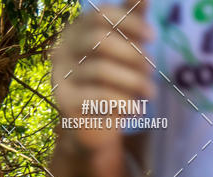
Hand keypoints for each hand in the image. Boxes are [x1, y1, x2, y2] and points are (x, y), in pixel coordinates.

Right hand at [51, 1, 154, 148]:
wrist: (94, 126)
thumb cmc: (112, 83)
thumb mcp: (124, 51)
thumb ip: (131, 23)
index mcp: (76, 30)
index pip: (101, 15)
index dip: (129, 21)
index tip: (153, 36)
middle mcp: (62, 49)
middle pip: (100, 40)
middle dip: (131, 54)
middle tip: (152, 69)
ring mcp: (59, 75)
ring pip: (101, 70)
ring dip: (132, 81)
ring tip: (150, 92)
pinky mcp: (64, 101)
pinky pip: (97, 96)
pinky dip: (122, 101)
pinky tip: (136, 109)